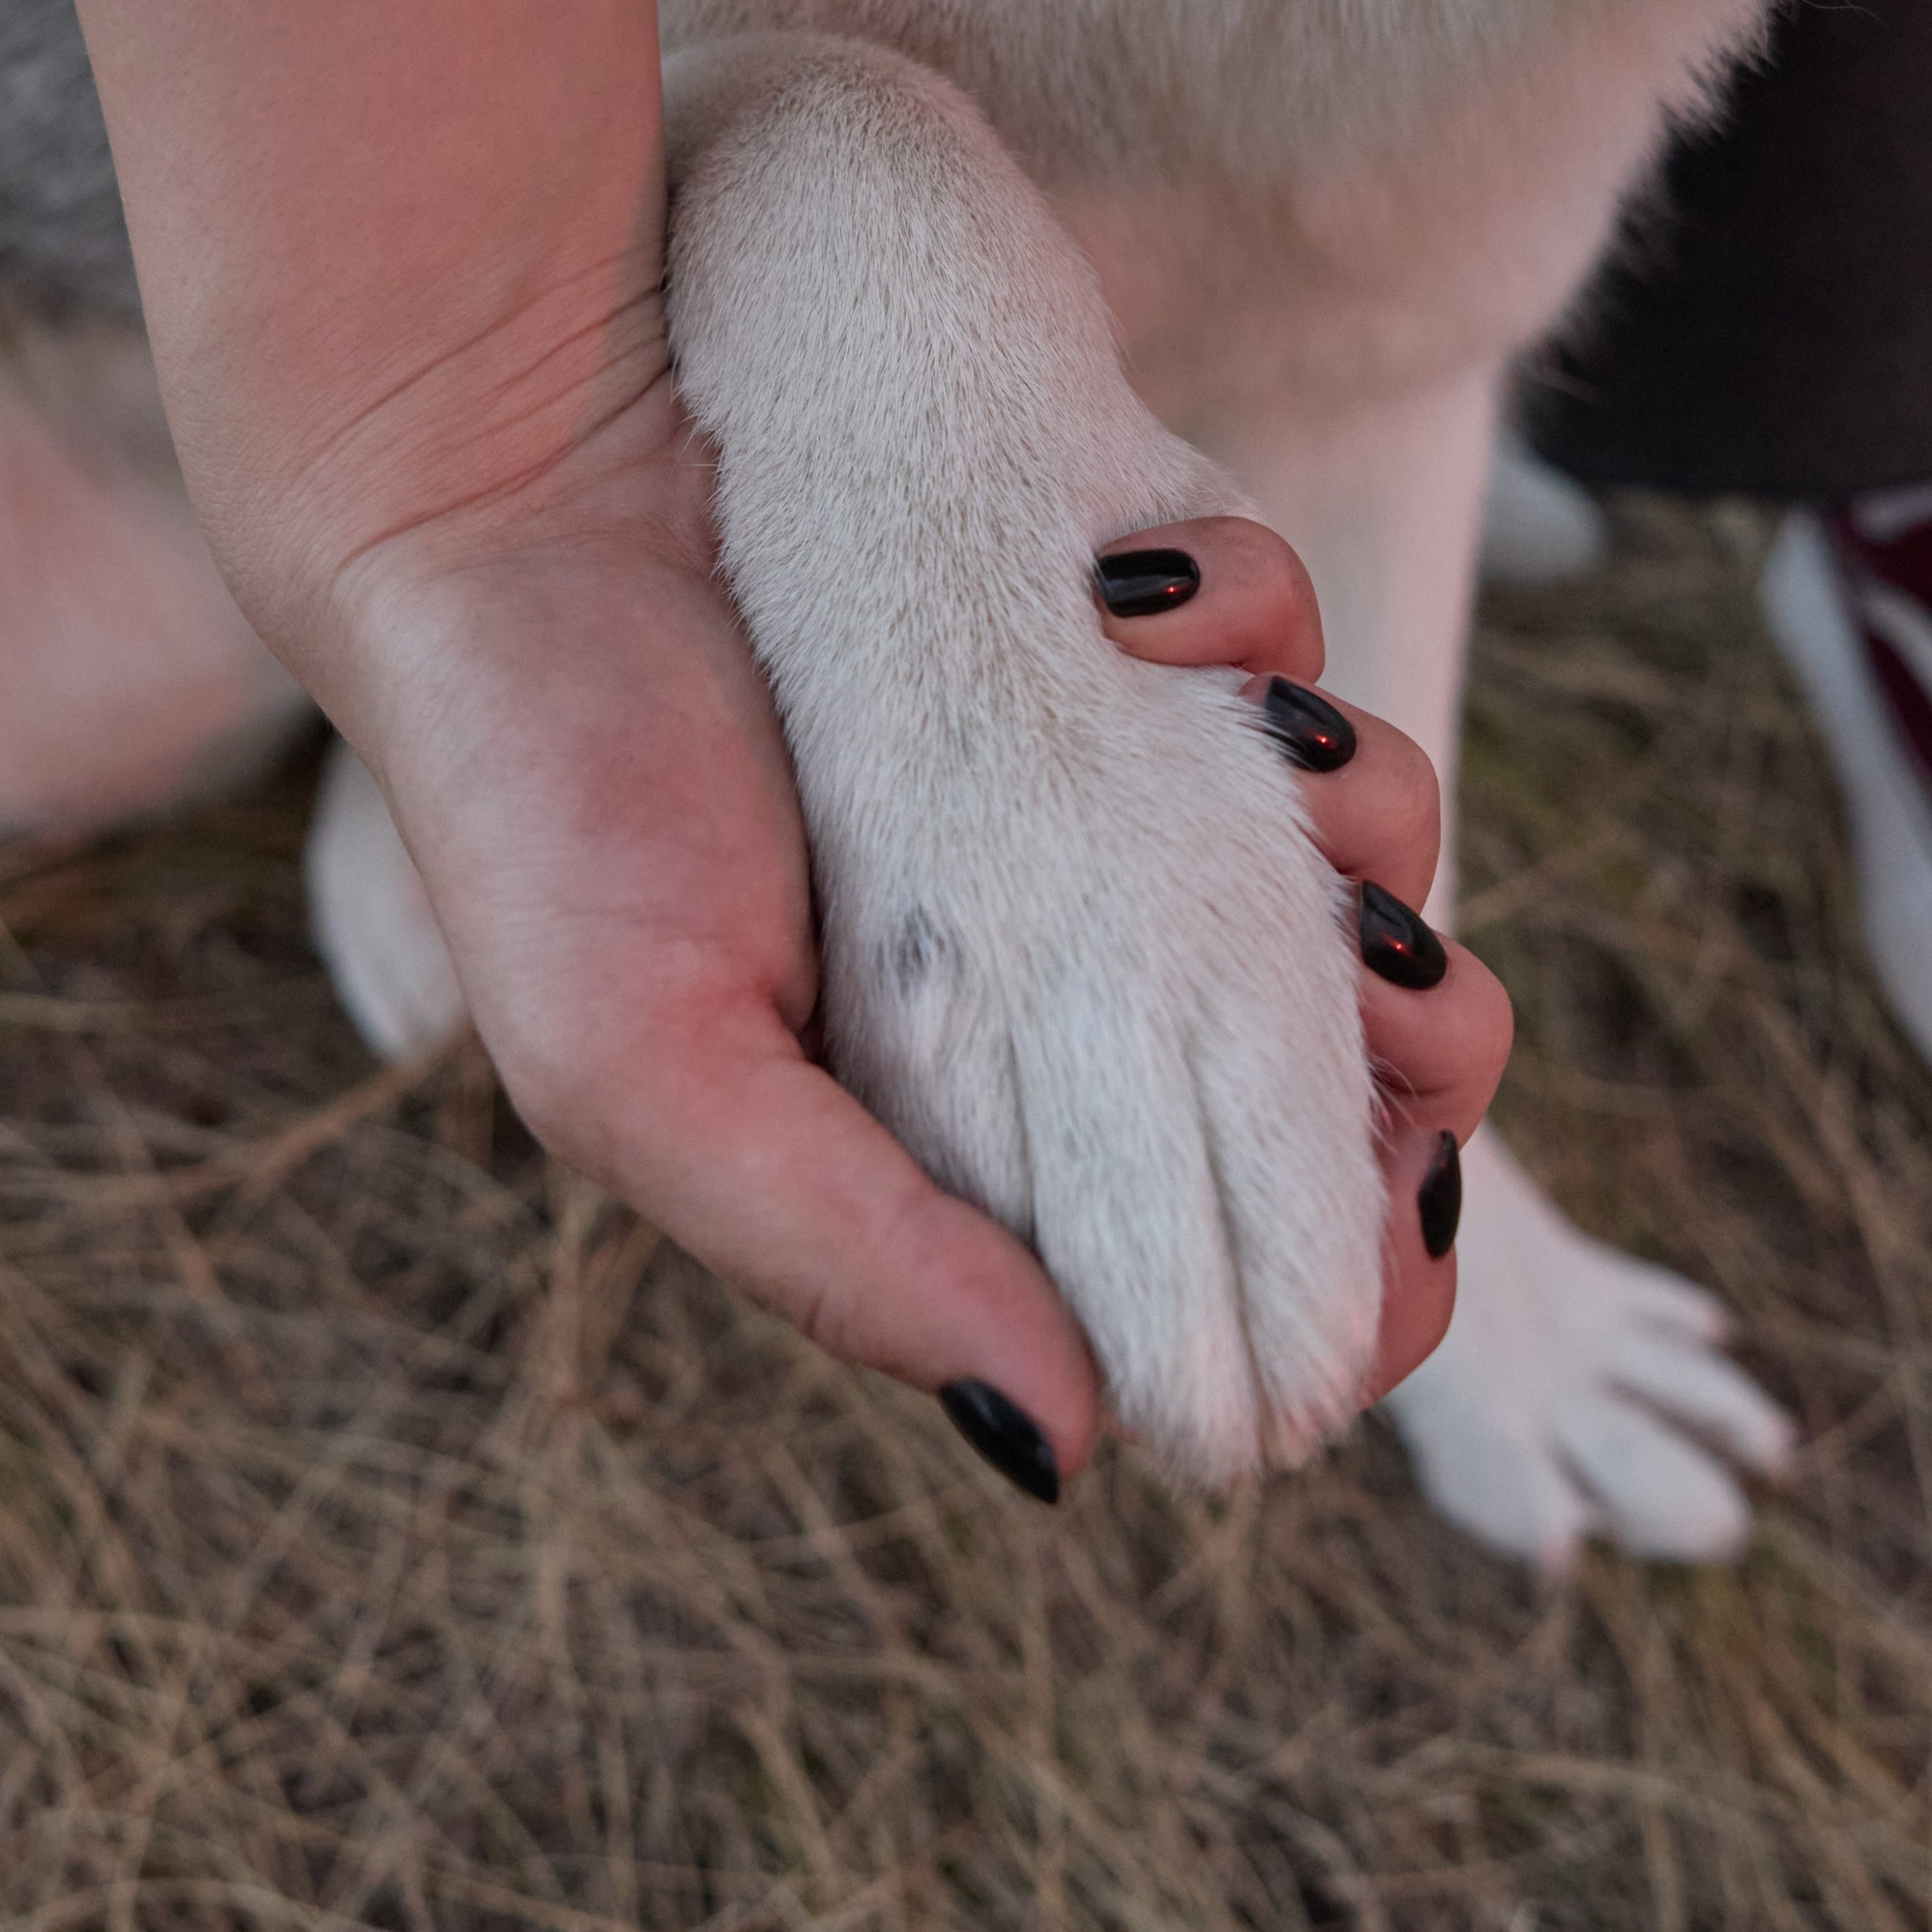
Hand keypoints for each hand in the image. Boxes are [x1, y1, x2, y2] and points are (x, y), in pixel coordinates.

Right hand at [309, 404, 1504, 1491]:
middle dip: (1425, 1035)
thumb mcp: (647, 1074)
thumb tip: (1072, 1451)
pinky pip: (1283, 639)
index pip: (1233, 1256)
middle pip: (1357, 1061)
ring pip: (1360, 852)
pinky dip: (1261, 618)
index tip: (1403, 1209)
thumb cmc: (544, 795)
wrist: (506, 480)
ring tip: (1277, 769)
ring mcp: (1110, 787)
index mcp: (977, 1126)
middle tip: (1382, 979)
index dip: (1359, 1266)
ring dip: (1367, 824)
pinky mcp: (1124, 615)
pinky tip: (1139, 598)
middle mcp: (1068, 971)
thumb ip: (848, 1259)